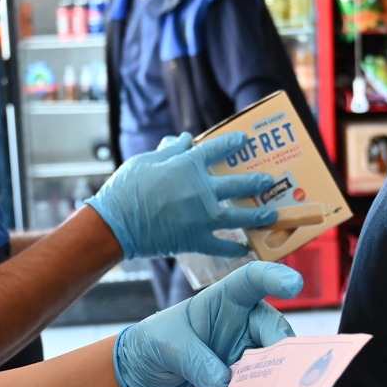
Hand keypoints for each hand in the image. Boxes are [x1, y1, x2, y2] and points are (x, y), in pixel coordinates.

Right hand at [85, 132, 279, 260]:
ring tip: (271, 214)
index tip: (245, 140)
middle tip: (269, 180)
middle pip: (237, 184)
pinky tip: (245, 249)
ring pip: (239, 216)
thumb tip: (186, 138)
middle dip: (256, 182)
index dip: (232, 143)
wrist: (116, 224)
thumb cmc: (126, 189)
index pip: (216, 149)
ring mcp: (202, 217)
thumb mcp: (145, 161)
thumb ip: (169, 150)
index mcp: (188, 166)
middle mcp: (202, 190)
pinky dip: (234, 249)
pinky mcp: (196, 240)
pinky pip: (221, 246)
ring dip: (257, 215)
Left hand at [113, 260, 301, 386]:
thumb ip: (195, 360)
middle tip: (279, 370)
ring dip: (271, 381)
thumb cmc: (153, 345)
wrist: (143, 380)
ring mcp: (244, 358)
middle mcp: (242, 327)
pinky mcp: (240, 386)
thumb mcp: (165, 345)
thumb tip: (224, 385)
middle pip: (274, 331)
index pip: (252, 281)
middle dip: (281, 348)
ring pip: (273, 366)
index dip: (274, 278)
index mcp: (223, 301)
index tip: (293, 286)